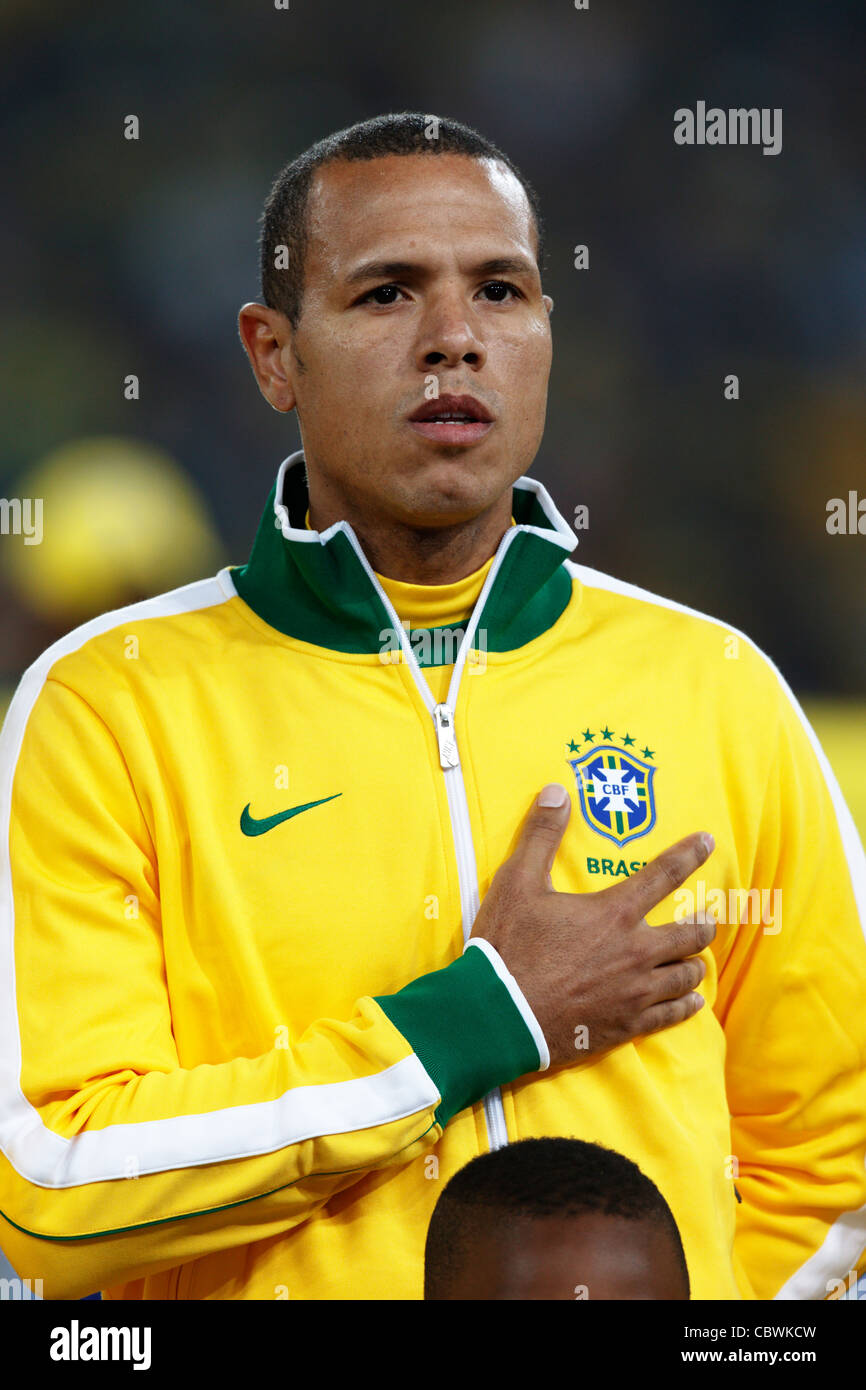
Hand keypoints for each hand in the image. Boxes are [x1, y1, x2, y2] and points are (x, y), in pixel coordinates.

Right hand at [469, 784, 716, 1065]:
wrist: (500, 1015)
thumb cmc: (508, 946)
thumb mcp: (517, 882)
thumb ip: (541, 835)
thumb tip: (557, 791)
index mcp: (614, 912)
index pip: (664, 874)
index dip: (689, 854)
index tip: (707, 841)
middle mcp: (636, 951)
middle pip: (690, 934)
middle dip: (702, 923)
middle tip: (706, 918)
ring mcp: (635, 992)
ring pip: (686, 975)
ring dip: (695, 963)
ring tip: (696, 959)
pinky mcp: (627, 1025)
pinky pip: (673, 1015)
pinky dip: (687, 1004)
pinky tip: (692, 1002)